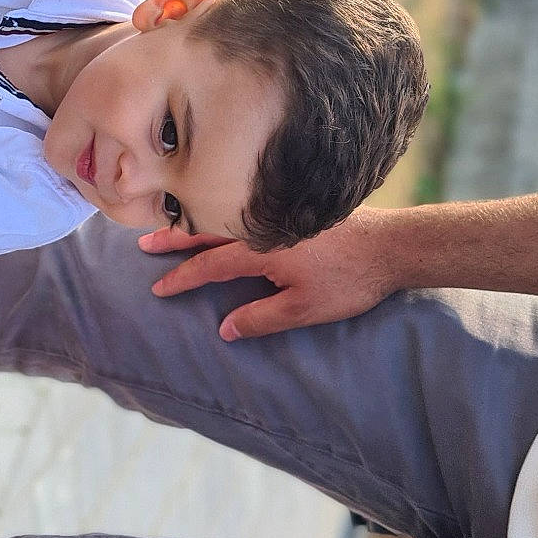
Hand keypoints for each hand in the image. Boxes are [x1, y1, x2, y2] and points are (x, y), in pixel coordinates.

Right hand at [140, 207, 399, 339]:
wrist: (392, 245)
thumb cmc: (349, 279)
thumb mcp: (303, 308)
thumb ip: (261, 318)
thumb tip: (225, 329)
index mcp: (259, 249)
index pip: (209, 265)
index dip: (182, 277)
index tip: (158, 287)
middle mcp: (262, 225)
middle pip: (208, 231)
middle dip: (175, 238)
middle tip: (145, 243)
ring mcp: (278, 213)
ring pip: (226, 216)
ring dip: (198, 222)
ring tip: (174, 225)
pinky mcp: (296, 208)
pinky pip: (247, 209)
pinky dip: (225, 212)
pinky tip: (224, 213)